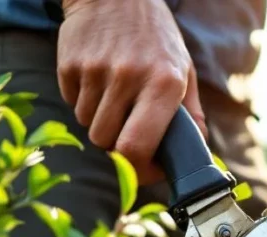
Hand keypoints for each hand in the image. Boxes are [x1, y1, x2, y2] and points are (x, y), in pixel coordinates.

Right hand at [57, 0, 205, 183]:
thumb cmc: (155, 36)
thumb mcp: (183, 69)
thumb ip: (191, 114)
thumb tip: (197, 152)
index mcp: (163, 83)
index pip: (136, 147)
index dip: (138, 170)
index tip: (145, 170)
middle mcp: (128, 77)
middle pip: (107, 143)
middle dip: (116, 146)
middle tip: (127, 131)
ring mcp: (95, 71)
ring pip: (88, 126)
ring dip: (100, 122)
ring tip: (114, 98)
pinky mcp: (69, 65)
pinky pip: (72, 104)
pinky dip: (84, 102)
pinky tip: (98, 80)